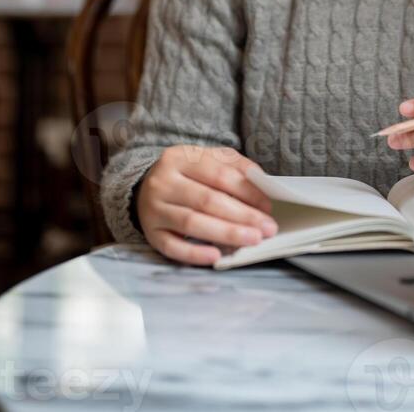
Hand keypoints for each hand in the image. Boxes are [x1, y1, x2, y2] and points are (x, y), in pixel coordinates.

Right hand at [136, 145, 278, 265]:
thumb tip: (262, 183)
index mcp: (180, 157)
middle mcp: (163, 182)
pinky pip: (172, 247)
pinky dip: (194, 253)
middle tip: (267, 228)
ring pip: (191, 222)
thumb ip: (234, 166)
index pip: (219, 174)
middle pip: (207, 200)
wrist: (145, 187)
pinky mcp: (150, 233)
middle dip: (242, 215)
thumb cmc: (187, 174)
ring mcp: (154, 208)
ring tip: (252, 239)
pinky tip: (216, 256)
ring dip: (226, 233)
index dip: (246, 191)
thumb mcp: (207, 159)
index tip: (268, 206)